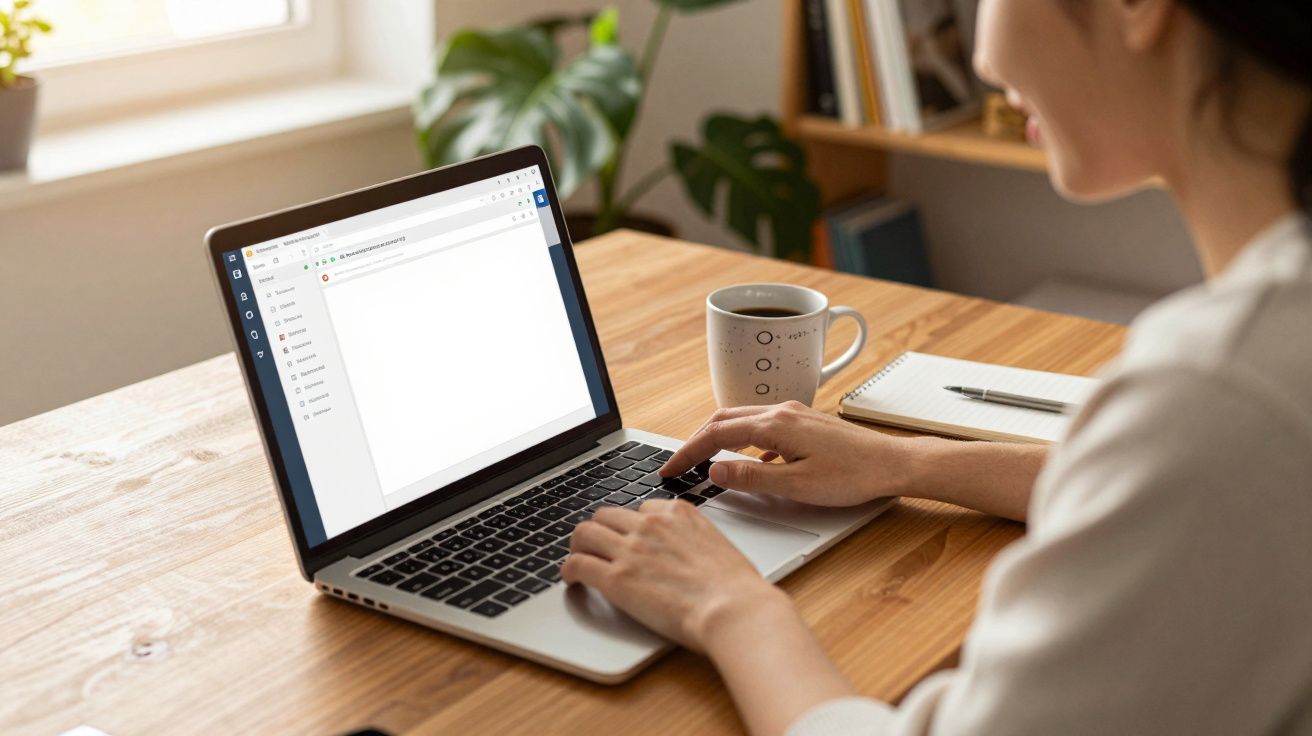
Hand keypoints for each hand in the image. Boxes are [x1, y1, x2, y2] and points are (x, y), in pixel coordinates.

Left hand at [562, 500, 790, 652]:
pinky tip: (572, 580)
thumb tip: (686, 555)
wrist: (733, 609)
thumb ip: (694, 541)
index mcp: (678, 513)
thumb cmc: (735, 588)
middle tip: (596, 547)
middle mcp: (651, 524)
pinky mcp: (616, 577)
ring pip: (584, 533)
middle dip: (600, 530)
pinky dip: (569, 570)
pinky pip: (577, 563)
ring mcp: (631, 549)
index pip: (641, 508)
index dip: (632, 526)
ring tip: (579, 560)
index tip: (629, 539)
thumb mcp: (717, 546)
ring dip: (578, 546)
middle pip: (606, 515)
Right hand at [660, 401, 915, 505]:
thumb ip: (753, 477)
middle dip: (696, 440)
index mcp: (775, 425)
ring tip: (703, 460)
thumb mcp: (798, 485)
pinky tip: (748, 460)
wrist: (895, 464)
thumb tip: (716, 471)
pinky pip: (761, 425)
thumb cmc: (854, 476)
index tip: (670, 469)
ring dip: (717, 437)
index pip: (716, 434)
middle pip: (723, 418)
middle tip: (679, 464)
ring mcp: (794, 414)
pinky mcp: (804, 422)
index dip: (688, 452)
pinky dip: (742, 439)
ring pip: (741, 419)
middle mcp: (781, 412)